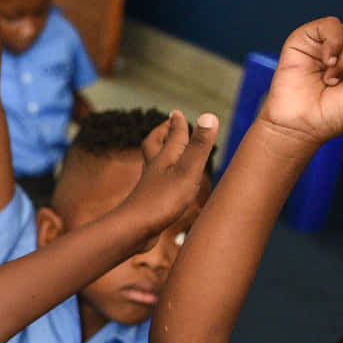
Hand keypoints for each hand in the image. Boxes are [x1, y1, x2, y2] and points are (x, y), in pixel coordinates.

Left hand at [118, 110, 218, 235]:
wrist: (133, 230)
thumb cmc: (161, 201)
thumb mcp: (187, 172)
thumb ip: (199, 147)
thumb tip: (209, 115)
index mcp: (165, 159)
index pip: (173, 136)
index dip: (177, 124)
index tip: (176, 112)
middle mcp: (155, 169)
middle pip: (154, 146)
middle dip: (161, 134)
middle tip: (165, 125)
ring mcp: (150, 187)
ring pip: (154, 164)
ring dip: (160, 154)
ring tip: (165, 152)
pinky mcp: (148, 203)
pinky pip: (155, 184)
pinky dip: (160, 178)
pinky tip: (163, 186)